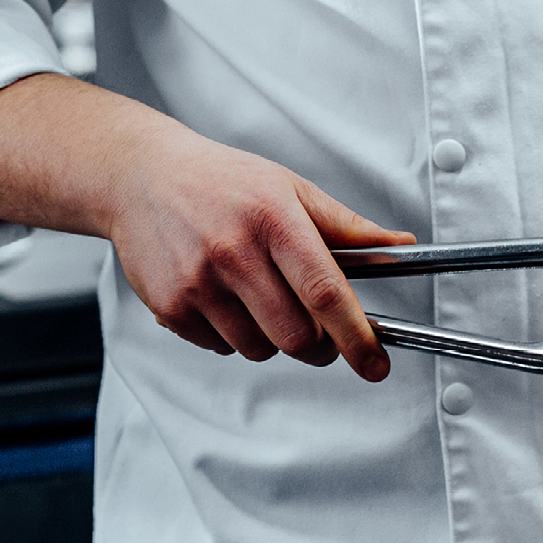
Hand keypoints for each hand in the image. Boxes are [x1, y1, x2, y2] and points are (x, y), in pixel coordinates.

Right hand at [102, 129, 413, 379]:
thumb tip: (401, 247)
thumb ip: (348, 227)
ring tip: (261, 296)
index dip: (357, 337)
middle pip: (295, 335)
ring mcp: (197, 283)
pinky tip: (225, 298)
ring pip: (258, 349)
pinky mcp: (169, 307)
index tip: (375, 364)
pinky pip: (220, 348)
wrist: (142, 178)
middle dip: (318, 346)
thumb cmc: (225, 182)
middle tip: (321, 332)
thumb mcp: (292, 189)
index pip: (326, 293)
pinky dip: (234, 336)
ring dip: (273, 338)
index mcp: (274, 220)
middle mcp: (233, 253)